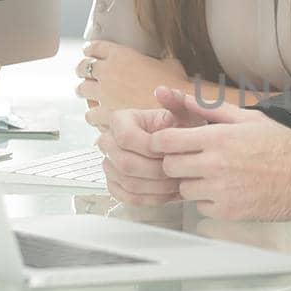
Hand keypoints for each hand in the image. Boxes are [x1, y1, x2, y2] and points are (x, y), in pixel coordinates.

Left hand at [76, 40, 190, 114]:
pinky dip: (93, 115)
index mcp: (121, 55)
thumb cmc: (176, 86)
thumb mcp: (170, 63)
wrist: (175, 109)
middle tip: (86, 75)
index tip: (89, 52)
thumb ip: (159, 59)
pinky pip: (90, 113)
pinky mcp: (105, 113)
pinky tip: (98, 116)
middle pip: (83, 67)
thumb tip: (163, 58)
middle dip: (83, 70)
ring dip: (85, 92)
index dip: (90, 49)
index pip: (95, 47)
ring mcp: (104, 93)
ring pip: (81, 90)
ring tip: (89, 97)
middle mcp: (108, 72)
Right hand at [96, 87, 211, 205]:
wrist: (176, 146)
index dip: (150, 148)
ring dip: (156, 186)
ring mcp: (109, 164)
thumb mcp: (182, 112)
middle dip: (156, 171)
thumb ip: (175, 101)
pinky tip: (168, 193)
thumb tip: (162, 92)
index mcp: (120, 120)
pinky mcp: (115, 184)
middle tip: (178, 172)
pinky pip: (128, 197)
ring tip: (178, 183)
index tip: (171, 152)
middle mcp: (108, 141)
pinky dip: (150, 198)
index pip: (126, 137)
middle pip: (125, 163)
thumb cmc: (179, 129)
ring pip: (128, 182)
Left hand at [150, 90, 290, 221]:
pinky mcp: (228, 211)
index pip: (166, 141)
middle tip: (191, 160)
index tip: (167, 144)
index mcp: (218, 138)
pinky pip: (201, 207)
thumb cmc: (281, 145)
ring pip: (183, 189)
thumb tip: (181, 98)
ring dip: (192, 183)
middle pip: (169, 167)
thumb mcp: (248, 119)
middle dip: (175, 163)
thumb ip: (211, 109)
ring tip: (212, 176)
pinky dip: (208, 200)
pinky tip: (226, 191)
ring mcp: (220, 190)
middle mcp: (215, 164)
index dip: (161, 142)